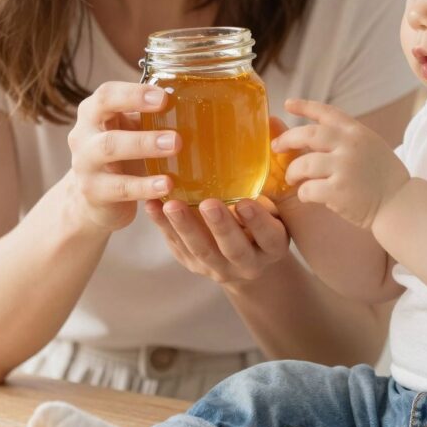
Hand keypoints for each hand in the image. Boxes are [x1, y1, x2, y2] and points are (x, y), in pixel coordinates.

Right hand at [65, 81, 178, 232]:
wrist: (94, 199)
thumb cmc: (120, 155)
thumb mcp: (131, 131)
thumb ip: (151, 116)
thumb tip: (194, 100)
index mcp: (93, 112)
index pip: (107, 94)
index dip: (134, 93)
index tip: (164, 97)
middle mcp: (83, 133)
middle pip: (105, 119)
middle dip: (140, 115)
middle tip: (176, 133)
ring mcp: (84, 163)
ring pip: (109, 149)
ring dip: (144, 146)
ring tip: (175, 148)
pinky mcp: (92, 191)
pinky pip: (119, 187)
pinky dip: (145, 186)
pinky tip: (167, 185)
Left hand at [145, 195, 290, 285]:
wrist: (247, 259)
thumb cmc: (262, 223)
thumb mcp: (275, 213)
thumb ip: (267, 196)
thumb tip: (255, 158)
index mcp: (272, 248)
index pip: (268, 237)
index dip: (258, 222)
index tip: (244, 204)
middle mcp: (247, 264)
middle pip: (233, 249)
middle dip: (219, 227)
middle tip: (207, 204)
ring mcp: (218, 268)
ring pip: (201, 250)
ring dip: (185, 227)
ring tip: (171, 205)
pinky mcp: (193, 264)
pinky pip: (177, 246)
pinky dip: (163, 226)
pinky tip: (151, 206)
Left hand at [272, 98, 409, 230]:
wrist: (401, 204)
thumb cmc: (384, 178)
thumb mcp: (370, 146)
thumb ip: (346, 139)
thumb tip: (311, 136)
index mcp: (357, 132)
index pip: (326, 112)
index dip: (305, 106)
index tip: (288, 104)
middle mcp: (350, 145)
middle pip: (307, 134)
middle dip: (287, 139)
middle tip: (276, 146)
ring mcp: (344, 167)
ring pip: (303, 164)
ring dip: (293, 171)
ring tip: (293, 178)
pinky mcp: (339, 191)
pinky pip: (308, 189)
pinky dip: (303, 193)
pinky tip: (307, 195)